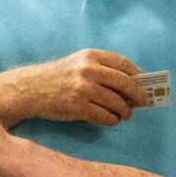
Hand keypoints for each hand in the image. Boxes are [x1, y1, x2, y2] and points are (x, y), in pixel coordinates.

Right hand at [12, 49, 148, 125]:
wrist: (31, 89)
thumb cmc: (58, 77)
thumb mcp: (78, 63)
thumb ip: (101, 69)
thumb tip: (131, 84)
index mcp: (91, 56)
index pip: (123, 64)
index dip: (137, 75)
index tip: (144, 83)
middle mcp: (88, 70)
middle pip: (125, 83)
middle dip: (138, 95)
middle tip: (142, 102)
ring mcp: (83, 89)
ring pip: (116, 102)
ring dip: (125, 111)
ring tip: (125, 114)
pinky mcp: (78, 107)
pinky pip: (105, 116)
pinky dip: (112, 120)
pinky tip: (112, 120)